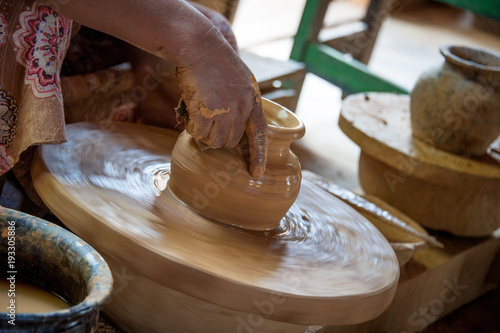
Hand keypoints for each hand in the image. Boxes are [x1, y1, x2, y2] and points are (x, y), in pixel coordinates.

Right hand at [175, 40, 266, 177]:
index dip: (258, 155)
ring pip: (214, 140)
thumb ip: (239, 102)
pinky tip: (189, 112)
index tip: (257, 173)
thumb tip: (229, 129)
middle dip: (219, 136)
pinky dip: (191, 128)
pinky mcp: (205, 111)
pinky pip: (197, 133)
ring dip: (204, 133)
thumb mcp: (238, 80)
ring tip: (198, 115)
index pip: (260, 134)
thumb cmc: (214, 61)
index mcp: (252, 99)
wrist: (198, 45)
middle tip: (208, 121)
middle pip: (231, 141)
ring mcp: (224, 110)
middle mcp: (242, 107)